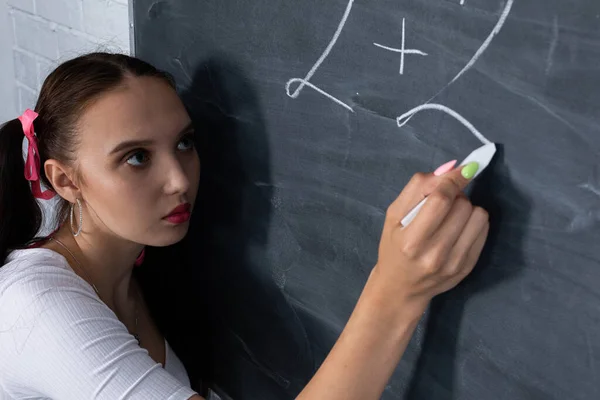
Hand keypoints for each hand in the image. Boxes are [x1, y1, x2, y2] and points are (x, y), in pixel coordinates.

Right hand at [369, 165, 489, 314]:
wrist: (400, 289)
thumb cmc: (393, 248)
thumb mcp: (393, 216)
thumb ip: (417, 189)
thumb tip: (450, 168)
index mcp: (411, 240)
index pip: (441, 200)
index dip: (454, 180)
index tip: (464, 168)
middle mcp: (435, 253)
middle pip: (462, 205)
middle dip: (455, 195)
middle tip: (442, 203)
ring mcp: (455, 263)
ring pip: (477, 216)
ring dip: (466, 208)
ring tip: (451, 216)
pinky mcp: (468, 267)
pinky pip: (484, 230)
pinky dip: (473, 222)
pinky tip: (459, 228)